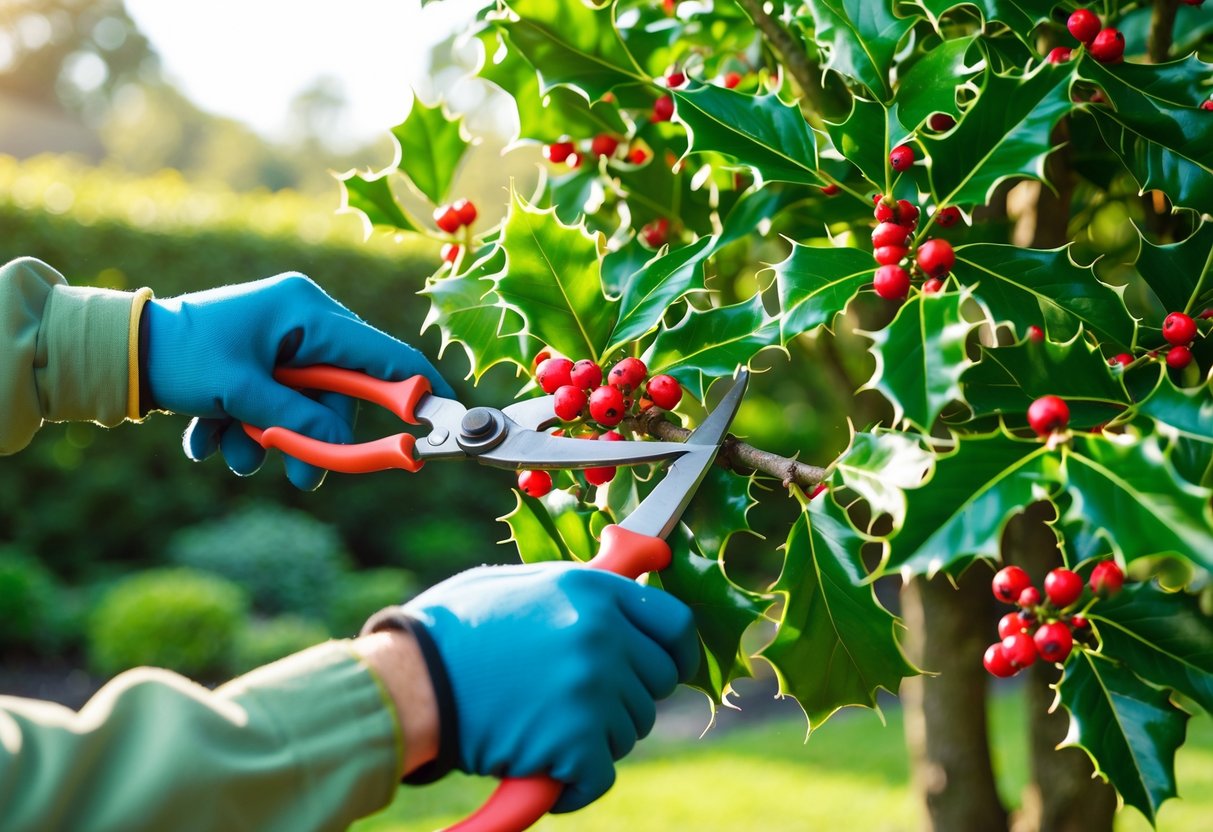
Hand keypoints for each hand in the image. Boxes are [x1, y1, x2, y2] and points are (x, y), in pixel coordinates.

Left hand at [144, 273, 453, 489]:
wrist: (113, 352)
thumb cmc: (179, 356)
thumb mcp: (242, 394)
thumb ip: (299, 421)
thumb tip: (345, 449)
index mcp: (306, 310)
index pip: (381, 352)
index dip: (413, 387)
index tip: (441, 416)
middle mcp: (299, 321)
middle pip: (337, 393)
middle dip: (313, 438)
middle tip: (302, 479)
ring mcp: (278, 342)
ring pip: (302, 407)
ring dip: (268, 439)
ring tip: (229, 451)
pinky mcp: (256, 363)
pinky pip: (273, 405)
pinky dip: (245, 428)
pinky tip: (206, 436)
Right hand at [381, 563, 697, 812]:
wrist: (407, 679)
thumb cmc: (450, 631)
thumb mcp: (521, 587)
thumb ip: (576, 595)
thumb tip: (618, 595)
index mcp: (592, 591)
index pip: (674, 624)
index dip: (676, 652)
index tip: (669, 669)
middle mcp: (602, 634)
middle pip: (655, 684)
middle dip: (625, 698)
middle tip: (576, 704)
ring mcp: (592, 688)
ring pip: (629, 730)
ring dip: (595, 737)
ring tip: (541, 727)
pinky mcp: (576, 741)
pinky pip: (598, 775)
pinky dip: (574, 784)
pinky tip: (542, 771)